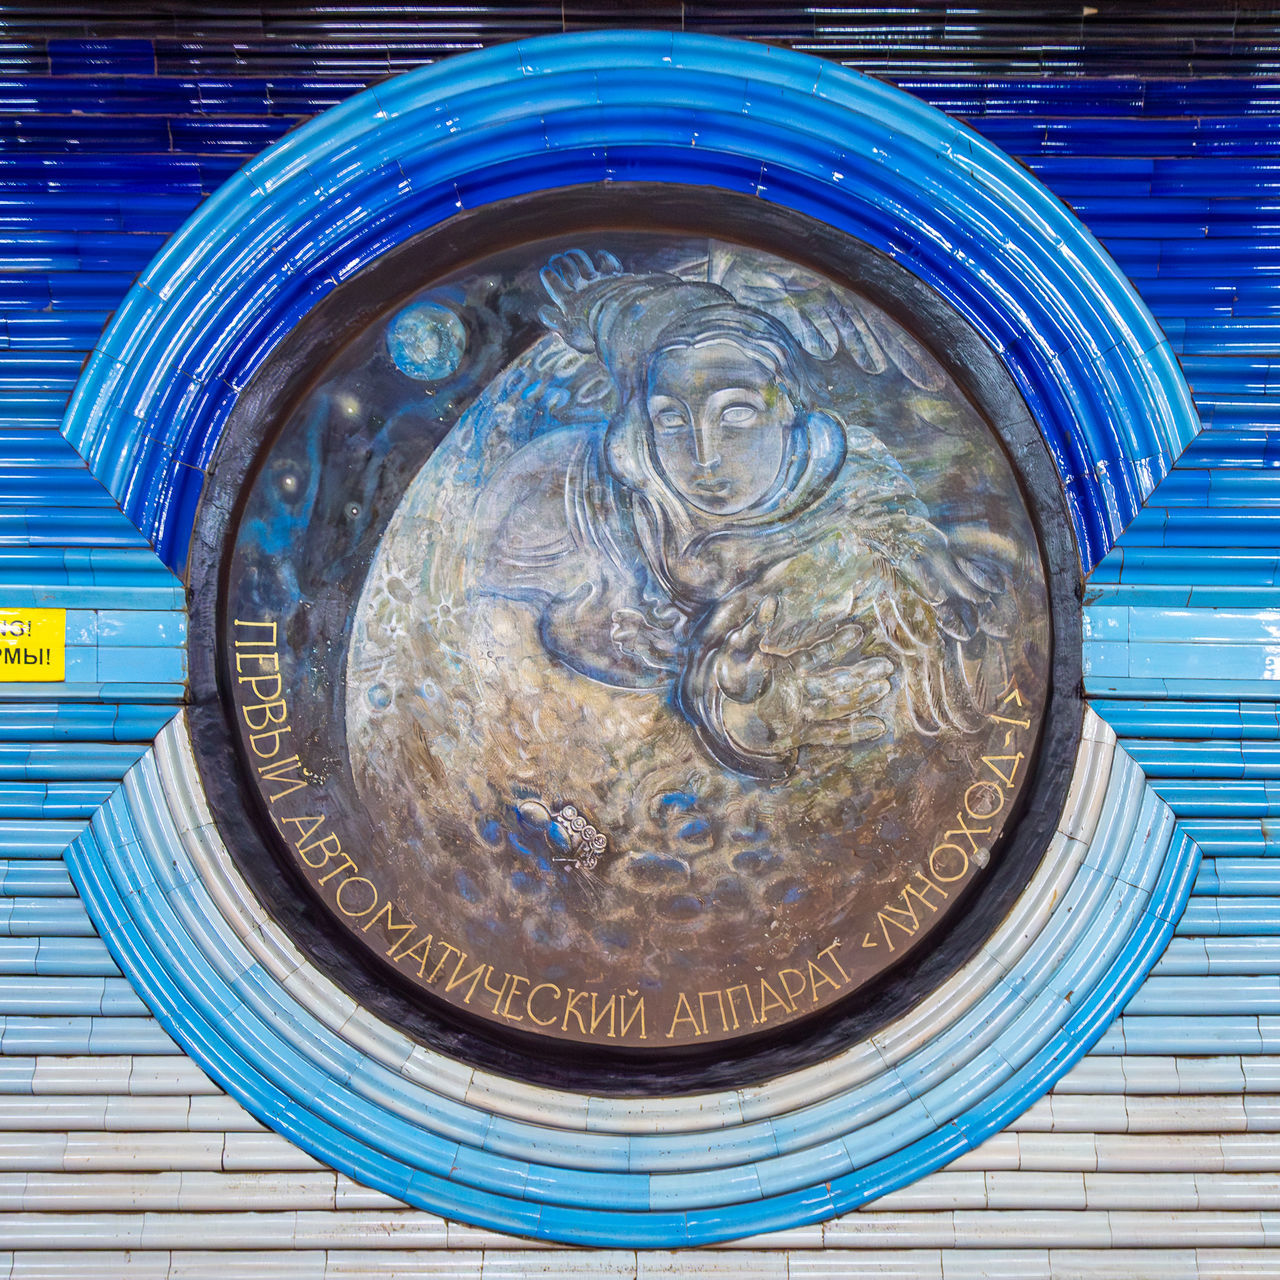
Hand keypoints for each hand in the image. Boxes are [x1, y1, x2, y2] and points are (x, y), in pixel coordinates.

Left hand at [713, 596, 893, 759]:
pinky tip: (878, 726)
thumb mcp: (738, 650)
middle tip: (886, 664)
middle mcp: (804, 688)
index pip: (819, 653)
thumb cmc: (733, 678)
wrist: (725, 715)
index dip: (836, 643)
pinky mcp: (801, 734)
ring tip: (884, 687)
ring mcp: (804, 711)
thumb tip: (770, 602)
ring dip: (861, 696)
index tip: (857, 632)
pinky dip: (853, 731)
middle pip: (836, 680)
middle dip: (860, 673)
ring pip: (838, 704)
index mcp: (792, 666)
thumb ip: (756, 628)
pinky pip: (831, 734)